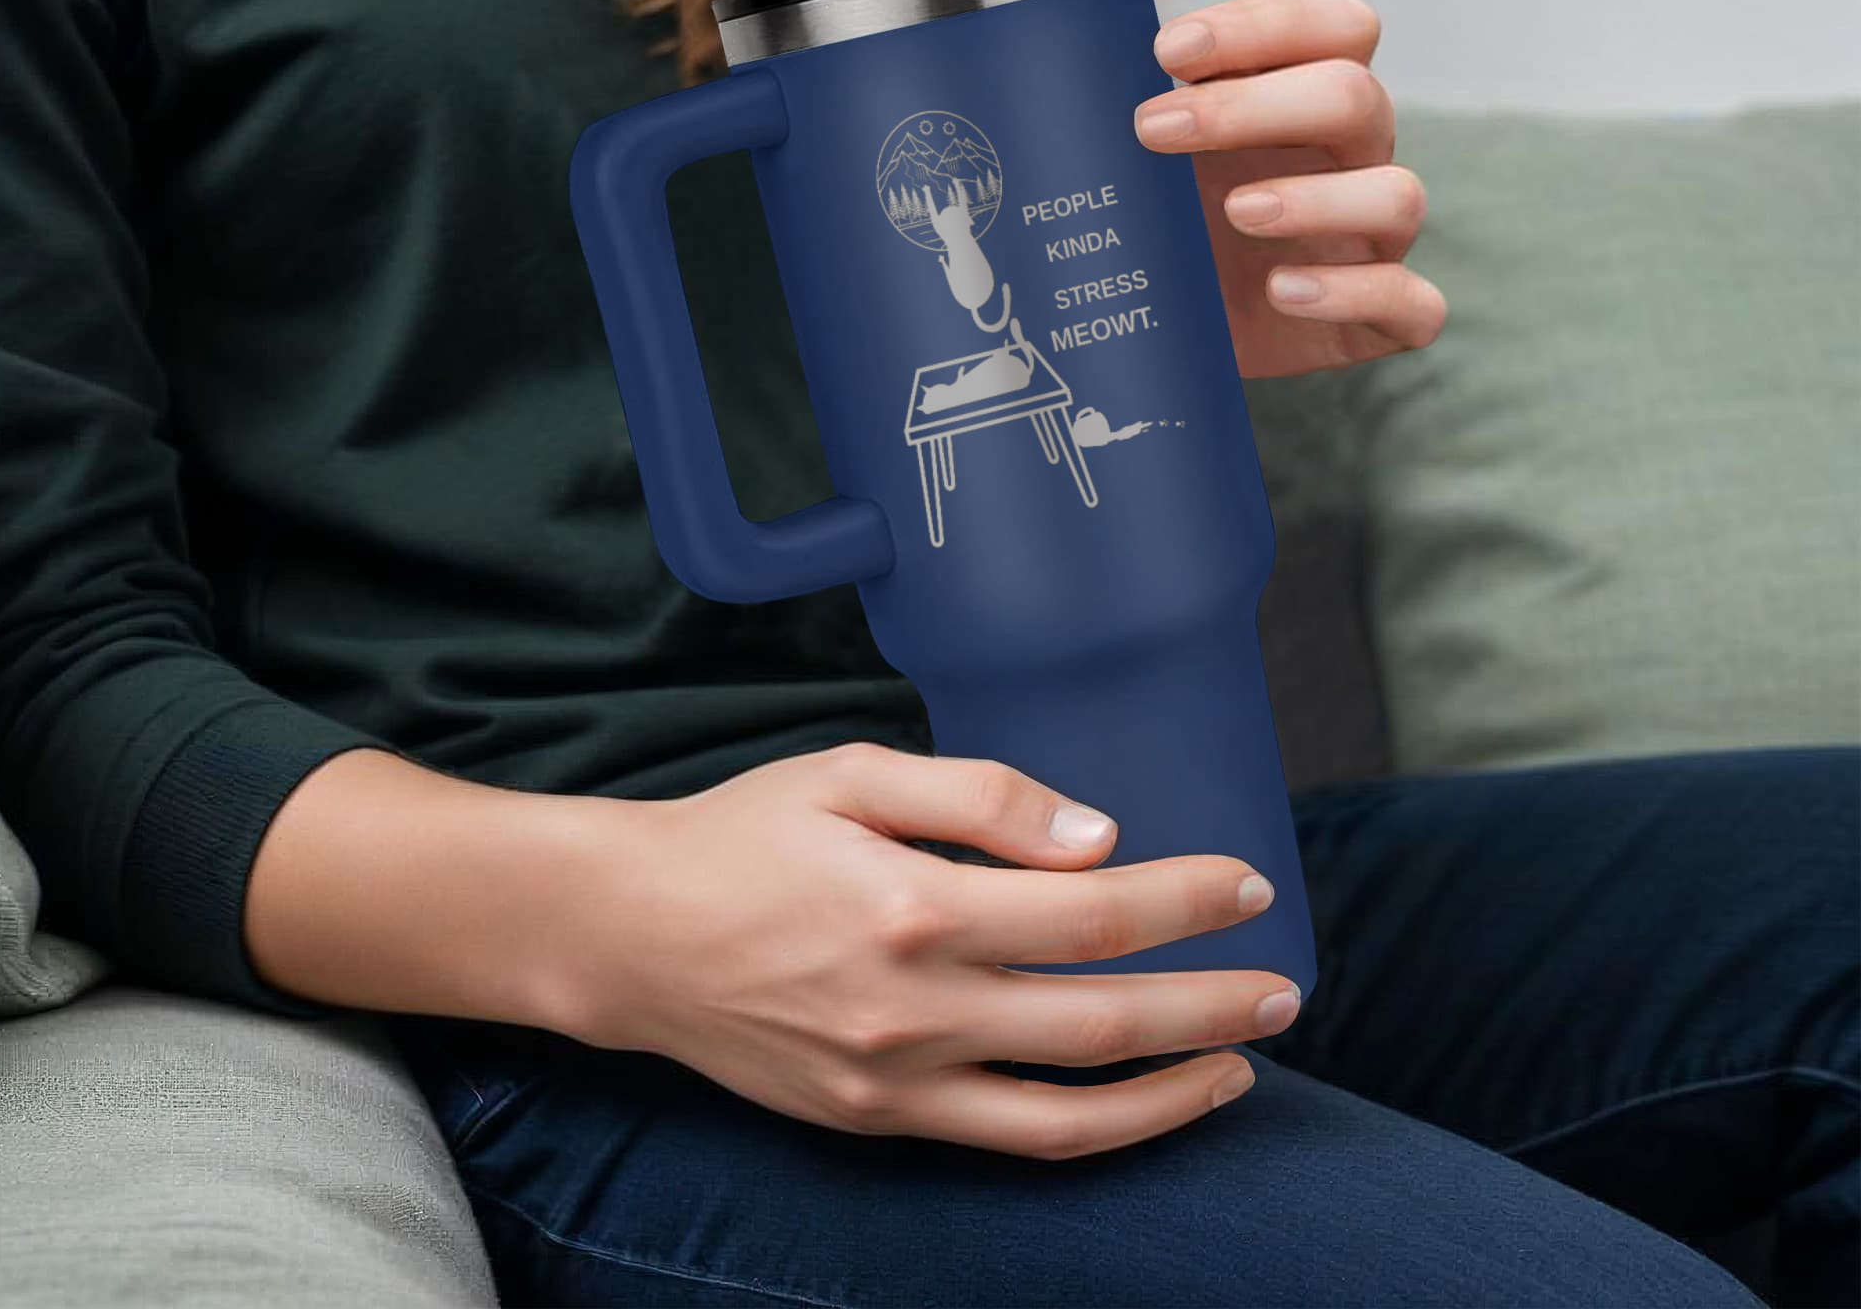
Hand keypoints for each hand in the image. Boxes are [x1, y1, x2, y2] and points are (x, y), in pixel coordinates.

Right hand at [530, 742, 1295, 1159]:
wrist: (632, 935)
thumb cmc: (744, 834)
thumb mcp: (852, 772)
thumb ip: (980, 797)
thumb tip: (1096, 835)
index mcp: (915, 903)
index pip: (1093, 912)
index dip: (1186, 899)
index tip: (1246, 885)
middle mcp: (915, 1006)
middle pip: (1103, 1017)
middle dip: (1211, 1004)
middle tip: (1283, 985)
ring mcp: (897, 1080)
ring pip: (1071, 1111)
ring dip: (1173, 1090)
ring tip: (1242, 1063)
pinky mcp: (877, 1123)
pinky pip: (1008, 1142)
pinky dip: (1091, 1129)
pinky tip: (1138, 1101)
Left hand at [1133, 0, 1447, 375]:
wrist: (1168, 338)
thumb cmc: (1169, 233)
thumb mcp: (1149, 165)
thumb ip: (1139, 111)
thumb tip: (1077, 66)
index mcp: (1306, 103)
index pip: (1336, 29)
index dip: (1263, 26)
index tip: (1169, 51)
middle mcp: (1352, 161)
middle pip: (1356, 99)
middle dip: (1253, 105)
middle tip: (1154, 130)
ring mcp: (1373, 242)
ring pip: (1398, 196)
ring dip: (1315, 199)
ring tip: (1235, 213)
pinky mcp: (1380, 320)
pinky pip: (1413, 303)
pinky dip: (1350, 293)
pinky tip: (1280, 290)